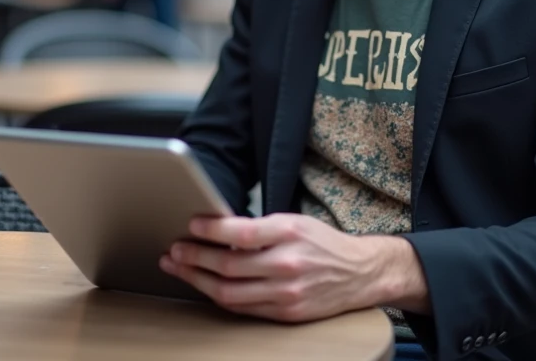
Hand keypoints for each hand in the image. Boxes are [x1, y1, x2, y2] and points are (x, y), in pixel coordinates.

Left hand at [159, 213, 428, 322]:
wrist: (361, 273)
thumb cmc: (323, 243)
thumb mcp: (294, 222)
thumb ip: (260, 227)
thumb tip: (216, 228)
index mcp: (290, 233)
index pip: (242, 232)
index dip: (212, 230)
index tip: (191, 224)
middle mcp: (287, 264)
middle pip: (229, 265)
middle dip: (195, 257)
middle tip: (174, 250)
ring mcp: (286, 293)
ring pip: (229, 291)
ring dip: (198, 279)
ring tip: (179, 268)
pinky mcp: (285, 313)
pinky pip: (242, 308)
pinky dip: (219, 297)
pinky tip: (204, 286)